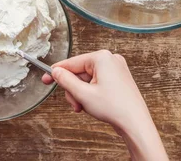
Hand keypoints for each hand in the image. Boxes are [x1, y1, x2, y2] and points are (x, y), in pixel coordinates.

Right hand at [42, 50, 167, 160]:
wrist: (135, 122)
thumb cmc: (114, 107)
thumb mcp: (83, 94)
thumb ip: (66, 81)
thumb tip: (56, 72)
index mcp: (102, 58)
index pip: (72, 63)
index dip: (57, 73)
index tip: (45, 78)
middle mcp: (110, 59)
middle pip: (80, 73)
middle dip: (74, 90)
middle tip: (76, 104)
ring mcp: (116, 69)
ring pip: (88, 80)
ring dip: (82, 94)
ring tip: (86, 107)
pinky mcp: (118, 79)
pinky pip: (97, 83)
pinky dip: (91, 94)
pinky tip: (94, 105)